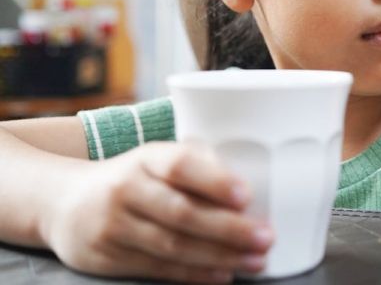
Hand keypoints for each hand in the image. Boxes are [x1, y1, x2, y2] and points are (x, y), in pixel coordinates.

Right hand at [42, 141, 271, 283]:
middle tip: (265, 237)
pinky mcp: (107, 258)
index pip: (180, 165)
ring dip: (219, 256)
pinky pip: (158, 268)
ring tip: (254, 260)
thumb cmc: (133, 178)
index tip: (246, 195)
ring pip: (173, 245)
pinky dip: (194, 274)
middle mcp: (126, 190)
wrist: (65, 202)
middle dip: (229, 228)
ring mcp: (113, 226)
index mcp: (145, 158)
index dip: (214, 181)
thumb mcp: (156, 160)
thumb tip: (249, 189)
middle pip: (181, 212)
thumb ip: (197, 166)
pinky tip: (223, 274)